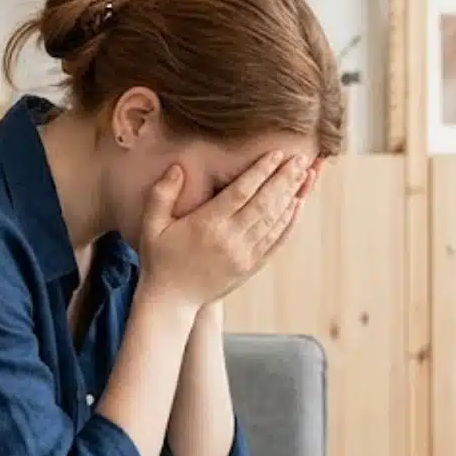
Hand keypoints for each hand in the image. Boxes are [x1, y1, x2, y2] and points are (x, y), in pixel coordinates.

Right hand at [136, 151, 307, 305]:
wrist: (172, 300)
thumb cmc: (160, 259)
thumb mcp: (152, 225)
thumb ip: (162, 194)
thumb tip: (178, 167)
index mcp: (207, 224)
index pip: (241, 191)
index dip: (261, 171)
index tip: (276, 154)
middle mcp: (230, 239)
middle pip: (264, 203)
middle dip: (284, 179)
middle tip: (299, 159)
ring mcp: (244, 255)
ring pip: (274, 221)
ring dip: (291, 196)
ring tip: (303, 176)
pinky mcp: (251, 267)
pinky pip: (276, 242)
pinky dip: (289, 223)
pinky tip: (297, 206)